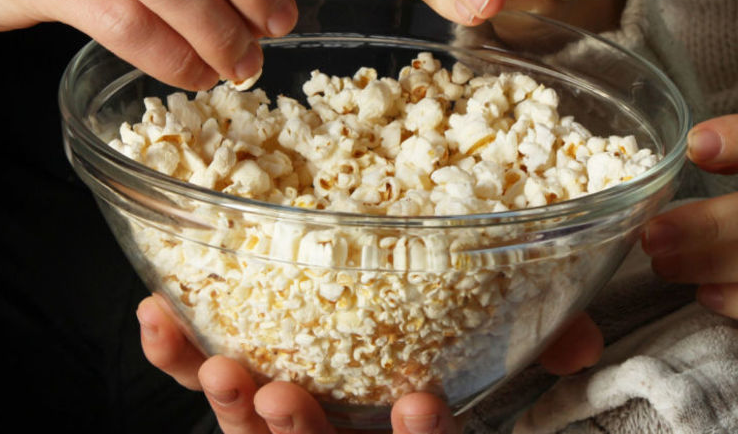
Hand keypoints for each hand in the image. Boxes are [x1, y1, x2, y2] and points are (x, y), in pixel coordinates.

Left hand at [137, 295, 602, 432]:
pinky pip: (199, 385)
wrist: (374, 359)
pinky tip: (157, 315)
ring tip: (222, 363)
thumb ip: (537, 352)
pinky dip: (177, 356)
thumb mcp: (495, 364)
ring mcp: (288, 427)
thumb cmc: (438, 364)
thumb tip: (580, 338)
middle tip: (285, 398)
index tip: (421, 404)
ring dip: (230, 405)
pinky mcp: (242, 394)